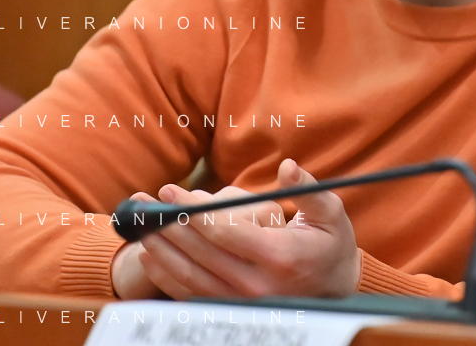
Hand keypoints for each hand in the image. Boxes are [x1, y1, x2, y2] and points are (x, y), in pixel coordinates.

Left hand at [115, 159, 361, 299]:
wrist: (337, 290)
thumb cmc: (331, 244)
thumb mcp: (330, 213)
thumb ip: (307, 189)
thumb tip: (287, 167)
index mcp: (279, 256)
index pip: (225, 234)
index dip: (193, 212)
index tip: (171, 192)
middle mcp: (257, 285)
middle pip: (200, 254)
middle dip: (168, 225)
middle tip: (144, 203)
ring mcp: (244, 302)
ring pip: (190, 276)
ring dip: (160, 251)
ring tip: (139, 227)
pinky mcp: (234, 309)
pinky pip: (192, 295)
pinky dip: (166, 277)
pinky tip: (149, 256)